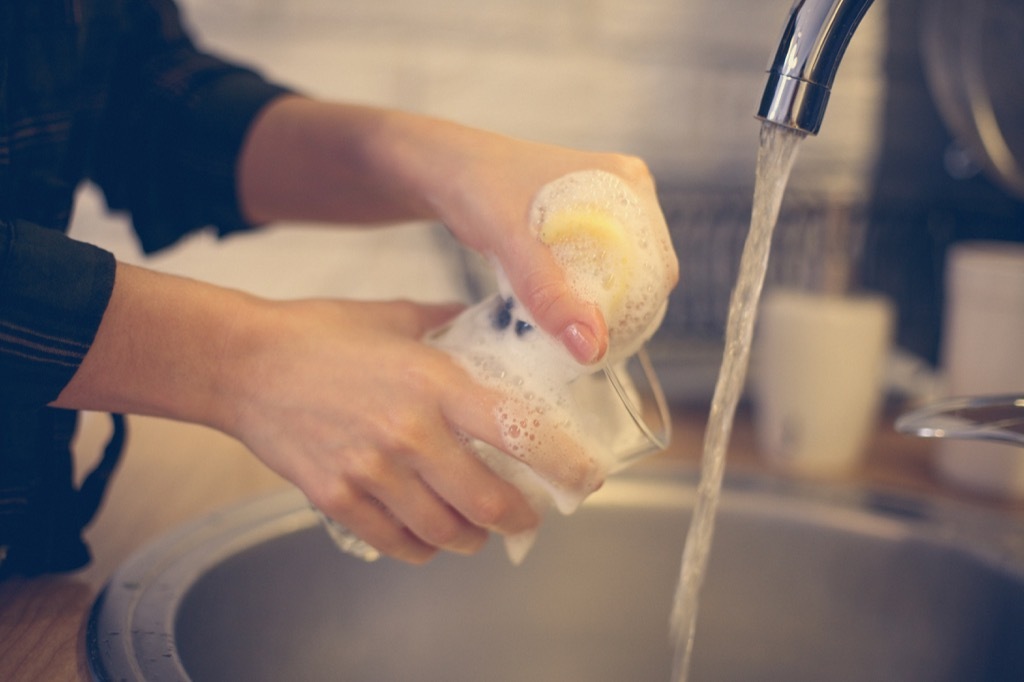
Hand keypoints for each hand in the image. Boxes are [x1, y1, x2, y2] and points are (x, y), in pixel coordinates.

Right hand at [224, 298, 600, 562]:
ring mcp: (372, 472)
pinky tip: (431, 535)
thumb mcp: (396, 317)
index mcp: (434, 384)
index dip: (562, 463)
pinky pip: (398, 542)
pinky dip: (425, 547)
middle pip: (489, 502)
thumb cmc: (320, 334)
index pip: (519, 431)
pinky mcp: (337, 498)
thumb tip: (490, 324)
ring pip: (447, 531)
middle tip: (528, 515)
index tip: (585, 478)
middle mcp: (410, 434)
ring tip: (480, 529)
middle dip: (520, 518)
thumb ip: (449, 322)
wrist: (243, 364)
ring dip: (474, 537)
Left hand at [237, 99, 678, 364]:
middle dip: (612, 314)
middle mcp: (625, 196)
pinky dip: (573, 300)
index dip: (635, 311)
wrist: (433, 167)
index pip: (658, 265)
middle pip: (641, 278)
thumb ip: (548, 292)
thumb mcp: (509, 239)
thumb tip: (591, 347)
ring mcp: (604, 214)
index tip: (597, 345)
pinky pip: (590, 276)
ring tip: (558, 336)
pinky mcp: (578, 231)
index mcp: (628, 183)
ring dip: (590, 310)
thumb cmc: (471, 184)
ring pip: (614, 281)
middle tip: (573, 348)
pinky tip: (548, 318)